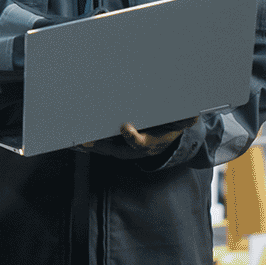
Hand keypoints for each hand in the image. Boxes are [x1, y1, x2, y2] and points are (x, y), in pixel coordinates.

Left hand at [81, 116, 197, 158]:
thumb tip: (192, 114)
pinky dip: (87, 143)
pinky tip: (74, 138)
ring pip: (104, 149)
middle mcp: (135, 149)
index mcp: (151, 143)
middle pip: (115, 150)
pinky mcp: (114, 145)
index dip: (133, 138)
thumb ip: (185, 118)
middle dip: (99, 145)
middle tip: (85, 140)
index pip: (141, 143)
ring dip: (88, 145)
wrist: (166, 134)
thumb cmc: (171, 124)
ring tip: (73, 139)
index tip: (126, 127)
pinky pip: (99, 145)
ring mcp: (124, 149)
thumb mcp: (182, 121)